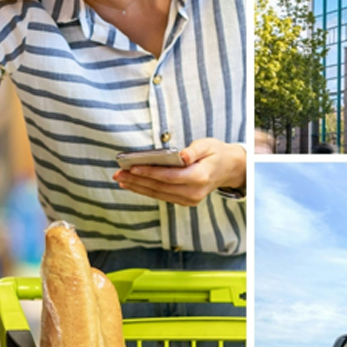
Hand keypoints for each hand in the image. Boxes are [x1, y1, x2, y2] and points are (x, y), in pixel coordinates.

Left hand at [113, 138, 244, 206]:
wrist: (228, 169)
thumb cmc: (216, 153)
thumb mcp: (208, 145)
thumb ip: (194, 150)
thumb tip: (182, 155)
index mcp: (200, 177)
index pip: (169, 176)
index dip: (150, 173)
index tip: (132, 167)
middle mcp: (194, 192)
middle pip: (160, 187)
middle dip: (137, 180)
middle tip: (118, 174)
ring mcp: (189, 199)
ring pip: (158, 194)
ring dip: (138, 187)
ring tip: (121, 179)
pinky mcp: (185, 201)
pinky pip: (162, 196)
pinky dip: (146, 190)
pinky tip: (133, 184)